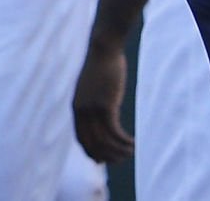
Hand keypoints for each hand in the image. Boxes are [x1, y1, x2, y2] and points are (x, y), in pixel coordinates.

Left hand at [72, 39, 134, 162]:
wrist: (103, 48)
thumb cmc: (101, 66)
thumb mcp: (93, 87)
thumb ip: (93, 102)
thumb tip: (101, 115)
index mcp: (76, 108)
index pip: (81, 139)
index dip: (92, 153)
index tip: (104, 161)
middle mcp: (81, 111)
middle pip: (93, 144)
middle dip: (108, 156)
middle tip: (123, 158)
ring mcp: (92, 108)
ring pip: (105, 142)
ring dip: (119, 151)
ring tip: (131, 152)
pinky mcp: (106, 105)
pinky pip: (115, 132)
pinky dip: (124, 142)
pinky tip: (133, 143)